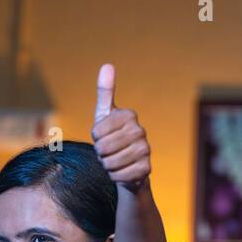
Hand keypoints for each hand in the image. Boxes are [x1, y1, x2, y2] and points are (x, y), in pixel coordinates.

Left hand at [91, 63, 149, 190]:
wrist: (127, 166)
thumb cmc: (112, 137)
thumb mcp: (105, 114)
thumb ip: (105, 91)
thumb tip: (107, 65)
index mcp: (129, 115)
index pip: (96, 132)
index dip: (95, 139)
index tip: (103, 137)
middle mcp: (140, 130)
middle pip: (103, 148)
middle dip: (100, 154)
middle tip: (107, 152)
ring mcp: (146, 150)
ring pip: (111, 162)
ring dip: (107, 165)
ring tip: (113, 161)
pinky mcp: (146, 168)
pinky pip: (120, 175)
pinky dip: (115, 176)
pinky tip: (121, 172)